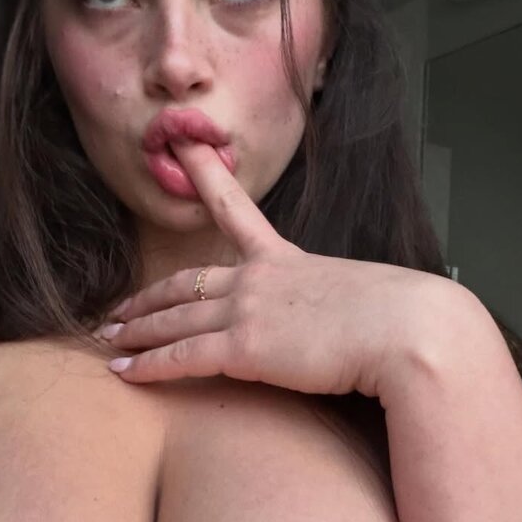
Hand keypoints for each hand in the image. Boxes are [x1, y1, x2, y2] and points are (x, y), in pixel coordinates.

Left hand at [98, 138, 452, 398]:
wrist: (412, 332)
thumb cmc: (403, 319)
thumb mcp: (365, 295)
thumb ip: (338, 303)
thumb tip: (349, 321)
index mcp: (287, 260)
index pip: (235, 212)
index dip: (205, 178)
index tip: (183, 149)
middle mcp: (258, 278)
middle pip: (184, 283)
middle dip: (145, 298)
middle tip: (116, 311)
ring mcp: (248, 311)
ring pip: (173, 318)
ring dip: (137, 331)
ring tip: (109, 340)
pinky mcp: (245, 349)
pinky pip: (182, 356)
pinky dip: (148, 366)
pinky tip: (122, 372)